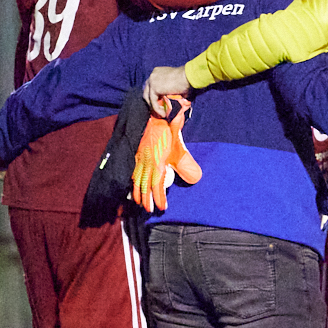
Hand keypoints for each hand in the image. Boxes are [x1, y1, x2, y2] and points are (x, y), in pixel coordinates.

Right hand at [132, 97, 201, 211]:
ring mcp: (139, 158)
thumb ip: (187, 163)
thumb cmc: (168, 132)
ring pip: (136, 179)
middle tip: (150, 210)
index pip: (157, 184)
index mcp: (157, 162)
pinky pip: (133, 171)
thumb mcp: (179, 147)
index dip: (159, 197)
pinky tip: (133, 187)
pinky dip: (132, 181)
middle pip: (145, 185)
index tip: (161, 208)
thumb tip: (196, 179)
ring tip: (140, 203)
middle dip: (147, 199)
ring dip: (138, 193)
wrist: (154, 117)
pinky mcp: (135, 154)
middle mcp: (146, 162)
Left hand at [144, 65, 191, 109]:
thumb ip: (170, 90)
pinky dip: (157, 109)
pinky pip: (153, 102)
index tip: (159, 102)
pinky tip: (163, 114)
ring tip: (161, 113)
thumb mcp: (175, 83)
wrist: (188, 76)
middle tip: (157, 109)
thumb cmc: (187, 78)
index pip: (151, 85)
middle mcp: (152, 75)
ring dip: (153, 106)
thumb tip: (172, 100)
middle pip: (146, 91)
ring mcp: (152, 82)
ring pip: (148, 97)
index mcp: (157, 72)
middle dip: (151, 101)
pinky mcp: (154, 89)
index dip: (153, 94)